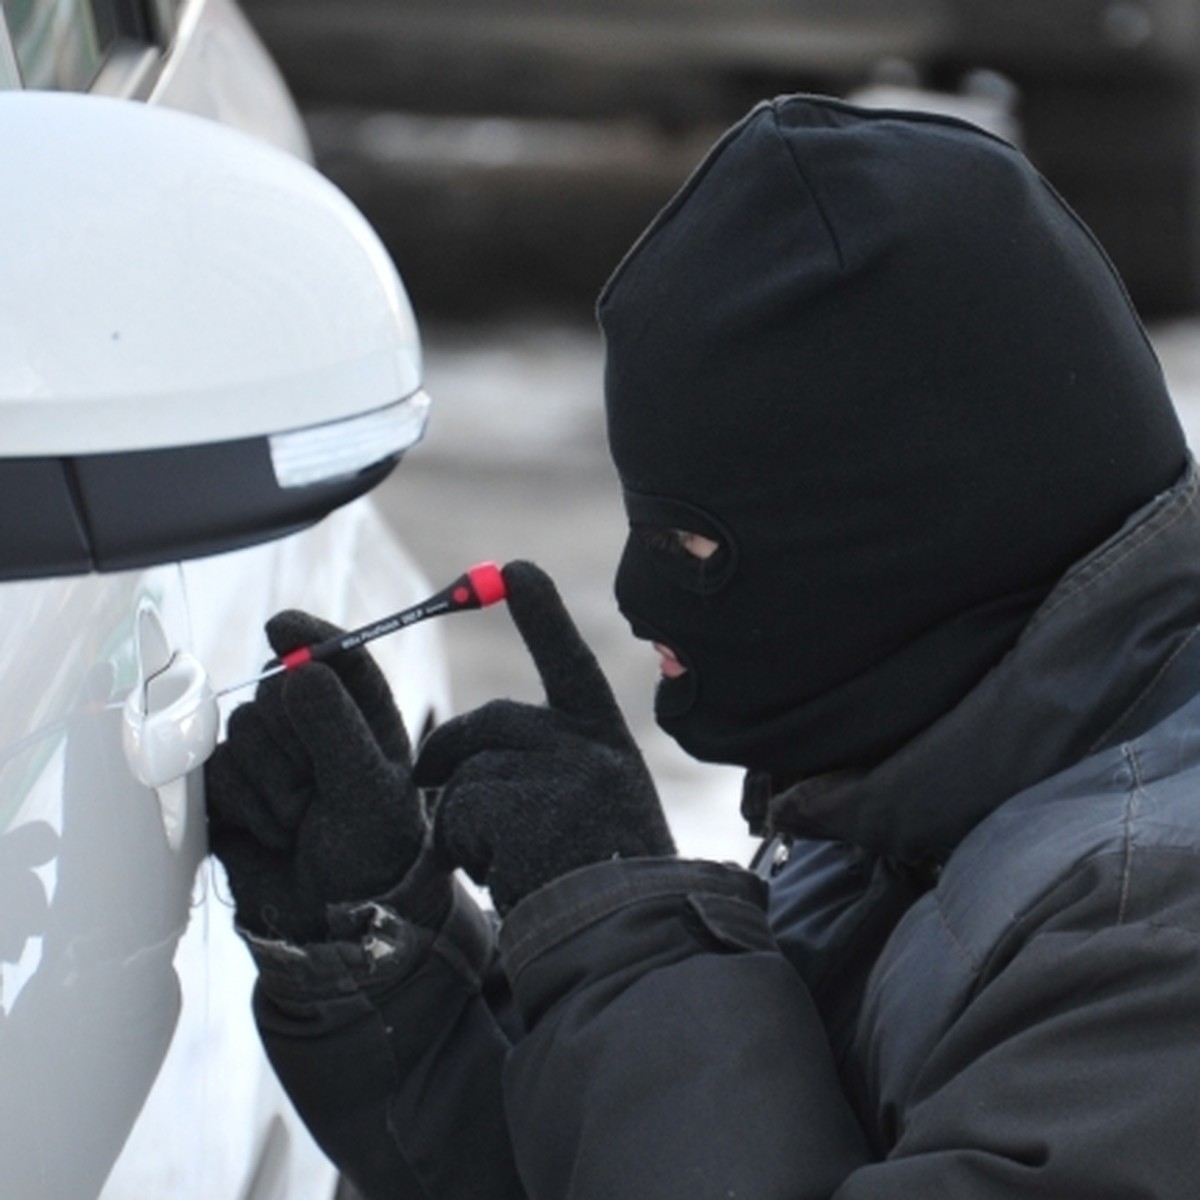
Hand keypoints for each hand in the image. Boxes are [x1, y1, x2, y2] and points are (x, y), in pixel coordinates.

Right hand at [205, 611, 428, 942]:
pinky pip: (212, 769)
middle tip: (315, 793)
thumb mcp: (368, 792)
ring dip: (266, 785)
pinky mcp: (232, 787)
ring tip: (298, 823)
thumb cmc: (371, 858)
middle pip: (276, 690)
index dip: (308, 635)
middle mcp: (316, 727)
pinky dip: (236, 804)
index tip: (279, 629)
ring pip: (241, 730)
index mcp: (365, 717)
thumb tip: (297, 670)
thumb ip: (336, 729)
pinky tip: (268, 832)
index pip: (338, 656)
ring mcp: (272, 756)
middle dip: (289, 744)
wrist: (331, 926)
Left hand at [415, 560, 673, 914]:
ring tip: (505, 858)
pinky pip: (458, 814)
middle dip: (447, 751)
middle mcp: (587, 747)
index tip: (516, 569)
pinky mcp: (526, 813)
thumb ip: (550, 763)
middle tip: (424, 778)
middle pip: (489, 722)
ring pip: (467, 775)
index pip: (570, 664)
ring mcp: (560, 778)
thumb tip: (466, 752)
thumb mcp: (597, 802)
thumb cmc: (603, 873)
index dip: (543, 617)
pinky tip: (504, 873)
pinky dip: (461, 848)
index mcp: (605, 739)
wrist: (627, 937)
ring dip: (462, 819)